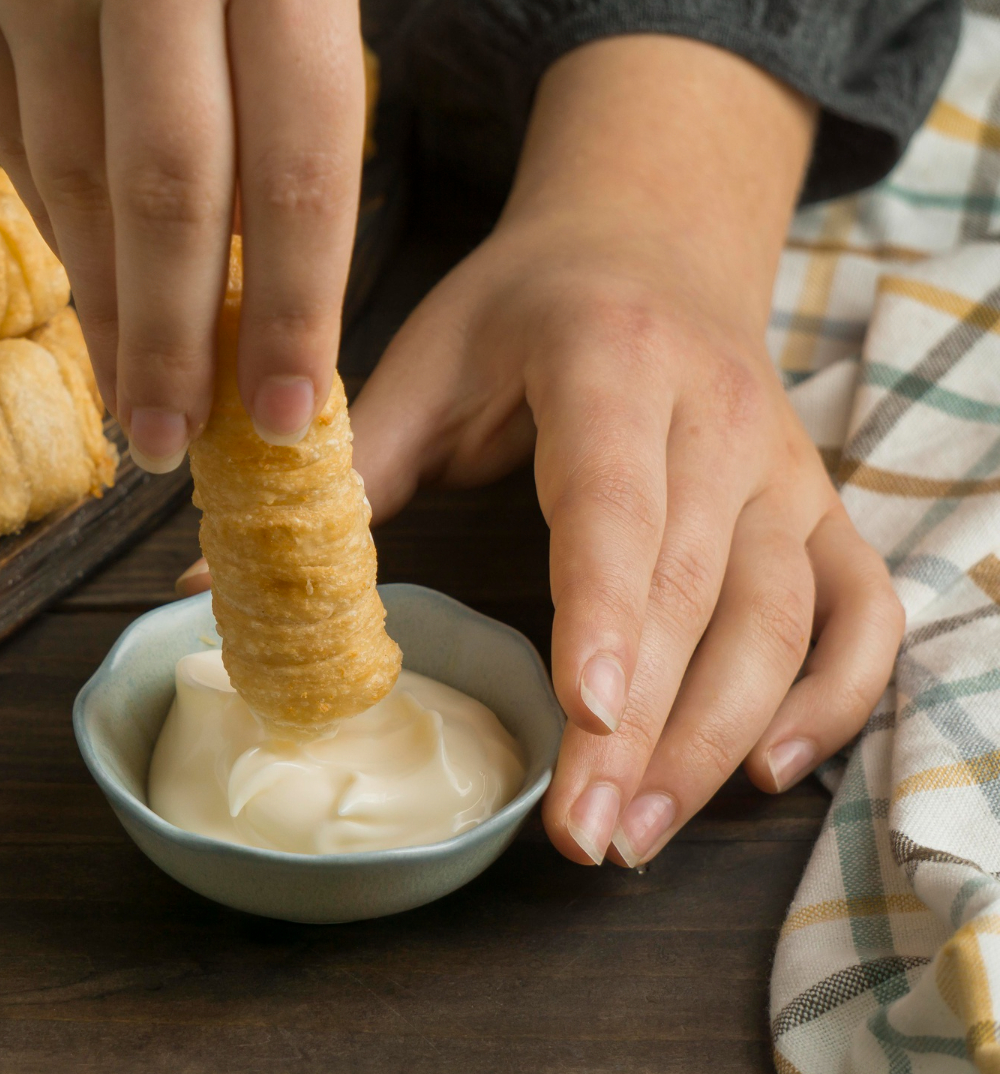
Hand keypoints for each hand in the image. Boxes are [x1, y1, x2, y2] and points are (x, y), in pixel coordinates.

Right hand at [0, 0, 365, 470]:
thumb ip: (282, 78)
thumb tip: (265, 264)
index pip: (298, 165)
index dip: (292, 307)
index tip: (286, 416)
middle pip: (169, 189)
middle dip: (172, 337)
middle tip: (173, 442)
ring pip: (67, 167)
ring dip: (102, 301)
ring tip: (129, 396)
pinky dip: (41, 210)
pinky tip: (79, 278)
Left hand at [350, 36, 903, 865]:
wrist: (653, 238)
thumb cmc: (523, 309)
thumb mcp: (427, 362)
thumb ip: (342, 475)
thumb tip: (214, 589)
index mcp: (607, 364)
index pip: (614, 496)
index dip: (602, 605)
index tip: (584, 713)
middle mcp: (717, 417)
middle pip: (695, 585)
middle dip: (642, 724)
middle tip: (581, 834)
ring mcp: (783, 469)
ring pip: (782, 617)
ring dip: (718, 737)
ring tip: (638, 833)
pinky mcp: (817, 508)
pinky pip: (861, 612)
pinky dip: (834, 697)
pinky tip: (765, 770)